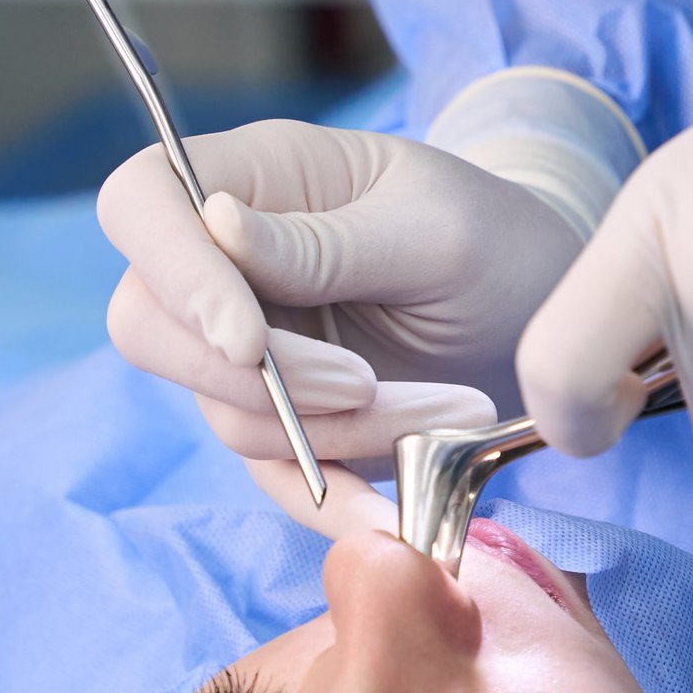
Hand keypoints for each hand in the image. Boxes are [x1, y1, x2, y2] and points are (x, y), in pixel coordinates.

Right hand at [100, 122, 585, 466]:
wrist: (550, 312)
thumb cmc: (498, 240)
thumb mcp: (434, 229)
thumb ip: (325, 241)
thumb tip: (213, 221)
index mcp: (255, 177)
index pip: (142, 206)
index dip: (172, 274)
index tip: (248, 340)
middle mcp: (230, 261)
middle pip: (149, 326)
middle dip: (255, 379)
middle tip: (365, 386)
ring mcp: (250, 344)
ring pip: (226, 411)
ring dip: (332, 433)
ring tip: (453, 411)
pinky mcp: (287, 419)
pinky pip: (273, 471)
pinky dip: (329, 498)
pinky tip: (394, 516)